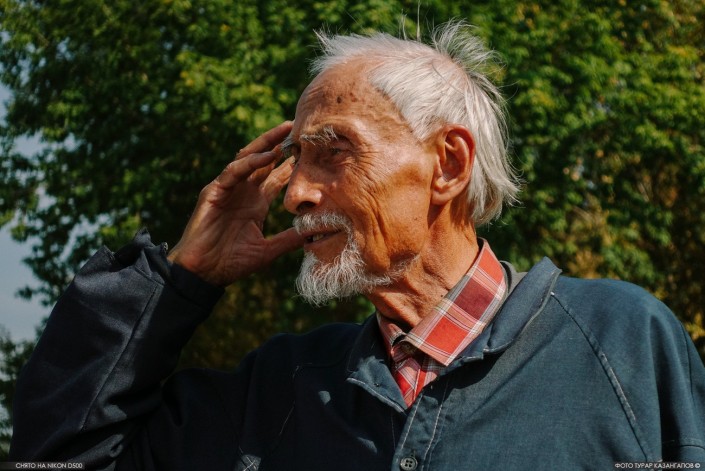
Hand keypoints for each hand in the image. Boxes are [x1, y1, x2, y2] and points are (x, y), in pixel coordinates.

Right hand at [168, 121, 303, 285]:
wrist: (203, 274)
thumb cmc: (231, 263)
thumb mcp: (267, 250)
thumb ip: (288, 239)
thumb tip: (315, 232)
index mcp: (256, 203)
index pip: (277, 177)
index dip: (293, 164)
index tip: (313, 151)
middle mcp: (243, 192)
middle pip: (264, 161)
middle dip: (281, 144)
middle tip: (301, 128)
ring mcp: (228, 189)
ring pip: (248, 158)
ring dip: (267, 143)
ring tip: (286, 130)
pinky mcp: (214, 191)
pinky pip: (233, 171)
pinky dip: (250, 162)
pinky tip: (267, 155)